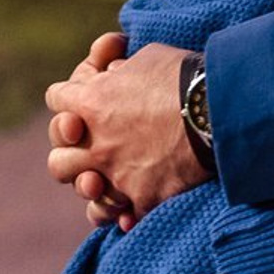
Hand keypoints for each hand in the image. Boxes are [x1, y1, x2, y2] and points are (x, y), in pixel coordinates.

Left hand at [44, 37, 206, 232]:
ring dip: (91, 185)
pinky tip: (133, 208)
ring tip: (106, 180)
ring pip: (83, 192)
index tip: (87, 94)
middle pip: (57, 159)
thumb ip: (120, 69)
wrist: (217, 110)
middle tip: (93, 144)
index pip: (56, 98)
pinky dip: (126, 213)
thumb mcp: (147, 56)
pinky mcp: (142, 197)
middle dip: (71, 151)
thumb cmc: (184, 76)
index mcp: (92, 103)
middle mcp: (96, 143)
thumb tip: (114, 73)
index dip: (69, 95)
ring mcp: (116, 174)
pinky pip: (122, 216)